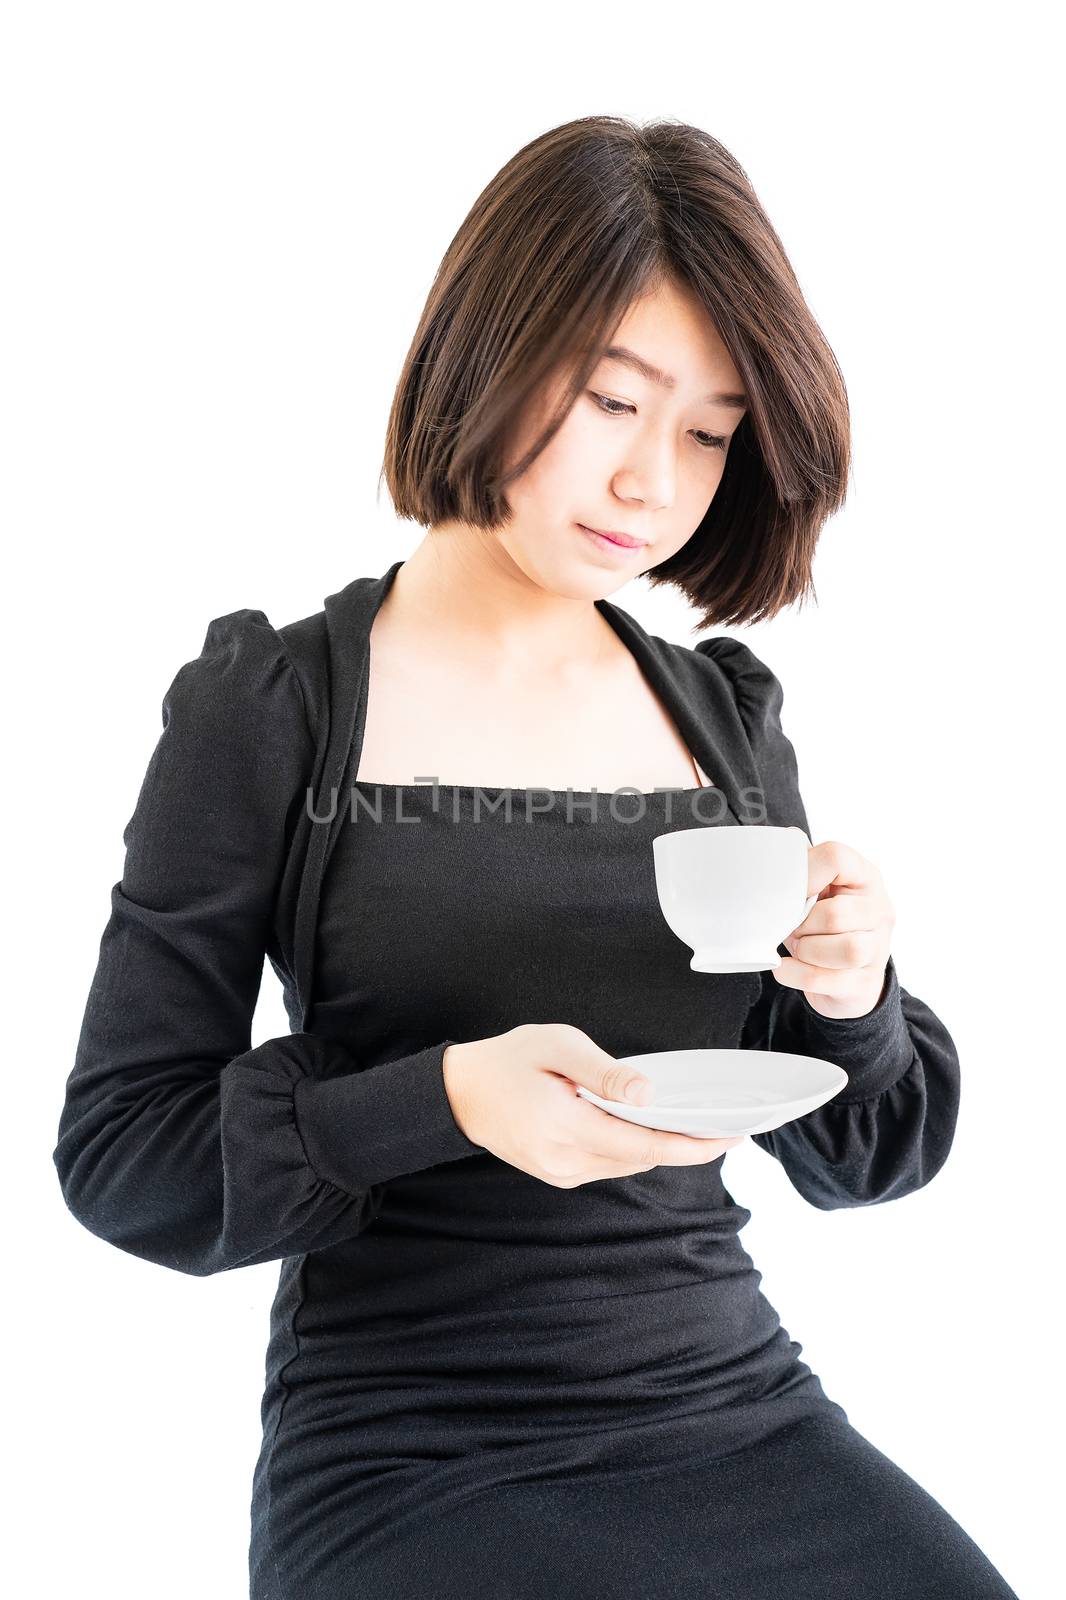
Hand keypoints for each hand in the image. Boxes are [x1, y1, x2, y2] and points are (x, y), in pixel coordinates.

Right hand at [442, 1024, 744, 1187]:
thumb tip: (647, 1095)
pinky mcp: (559, 1174)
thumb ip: (603, 1071)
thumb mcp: (556, 1046)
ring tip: (695, 1125)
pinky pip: (609, 1164)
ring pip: (627, 1164)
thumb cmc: (508, 1061)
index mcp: (566, 1127)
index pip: (645, 1146)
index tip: (730, 1138)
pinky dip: (633, 1148)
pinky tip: (646, 1128)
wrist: (459, 1094)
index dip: (692, 1146)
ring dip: (660, 1147)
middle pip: (642, 1160)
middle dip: (685, 1145)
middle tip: (725, 1126)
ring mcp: (561, 1173)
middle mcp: (566, 1162)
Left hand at [773, 839, 894, 1019]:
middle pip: (836, 914)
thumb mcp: (816, 890)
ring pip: (848, 949)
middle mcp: (879, 910)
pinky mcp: (866, 982)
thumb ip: (801, 872)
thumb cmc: (822, 923)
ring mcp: (878, 949)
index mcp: (865, 876)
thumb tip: (775, 860)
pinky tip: (785, 967)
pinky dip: (796, 974)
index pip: (836, 858)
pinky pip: (827, 979)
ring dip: (807, 950)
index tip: (789, 891)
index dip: (803, 874)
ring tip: (798, 947)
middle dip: (803, 925)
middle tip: (792, 927)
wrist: (842, 974)